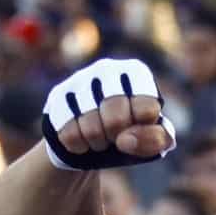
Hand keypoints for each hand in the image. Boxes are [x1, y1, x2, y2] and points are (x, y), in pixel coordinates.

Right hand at [43, 59, 178, 170]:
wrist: (90, 137)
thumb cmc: (129, 133)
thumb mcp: (153, 137)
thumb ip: (158, 138)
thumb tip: (125, 140)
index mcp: (136, 72)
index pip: (146, 110)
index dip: (143, 129)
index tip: (137, 126)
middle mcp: (107, 69)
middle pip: (116, 119)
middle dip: (117, 137)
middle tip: (115, 136)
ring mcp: (79, 80)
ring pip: (91, 127)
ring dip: (97, 143)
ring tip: (99, 137)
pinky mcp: (58, 96)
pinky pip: (69, 132)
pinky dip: (79, 145)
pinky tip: (82, 139)